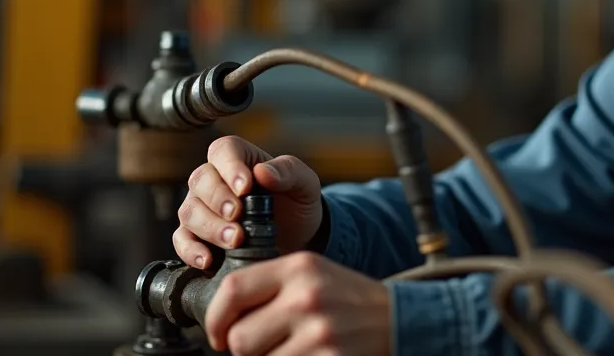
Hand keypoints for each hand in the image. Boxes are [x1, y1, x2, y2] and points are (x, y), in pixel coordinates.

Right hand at [174, 136, 324, 268]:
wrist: (297, 238)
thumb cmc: (297, 203)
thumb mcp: (304, 184)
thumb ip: (288, 172)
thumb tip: (262, 171)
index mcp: (240, 158)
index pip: (223, 150)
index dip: (230, 166)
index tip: (245, 187)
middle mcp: (214, 180)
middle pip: (201, 181)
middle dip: (219, 200)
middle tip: (238, 217)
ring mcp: (202, 208)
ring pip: (190, 211)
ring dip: (210, 227)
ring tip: (235, 240)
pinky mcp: (196, 236)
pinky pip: (181, 240)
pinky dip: (190, 250)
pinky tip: (207, 260)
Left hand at [205, 251, 390, 355]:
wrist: (397, 318)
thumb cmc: (348, 299)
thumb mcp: (313, 275)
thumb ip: (271, 286)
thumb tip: (224, 315)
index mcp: (299, 267)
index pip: (233, 290)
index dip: (215, 319)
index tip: (218, 334)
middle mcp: (306, 296)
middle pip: (240, 337)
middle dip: (244, 349)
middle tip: (263, 346)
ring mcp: (319, 330)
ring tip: (291, 349)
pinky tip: (308, 355)